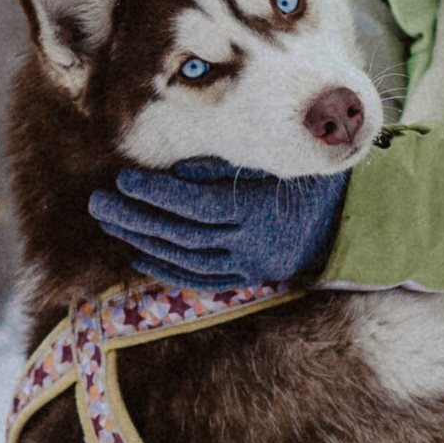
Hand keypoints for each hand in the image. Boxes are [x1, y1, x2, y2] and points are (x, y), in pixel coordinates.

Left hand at [87, 157, 349, 290]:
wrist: (345, 221)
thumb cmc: (304, 182)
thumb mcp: (270, 164)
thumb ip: (224, 169)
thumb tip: (178, 170)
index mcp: (254, 210)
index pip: (192, 204)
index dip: (154, 193)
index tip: (123, 179)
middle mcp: (248, 243)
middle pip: (179, 233)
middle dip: (134, 216)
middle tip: (98, 202)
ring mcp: (246, 265)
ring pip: (184, 257)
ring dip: (142, 240)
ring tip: (111, 221)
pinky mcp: (246, 277)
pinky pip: (199, 279)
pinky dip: (167, 269)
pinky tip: (140, 254)